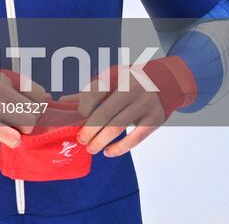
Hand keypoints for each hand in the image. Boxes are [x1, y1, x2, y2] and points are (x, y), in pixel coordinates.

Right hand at [0, 67, 49, 147]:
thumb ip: (17, 93)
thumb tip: (47, 98)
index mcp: (3, 76)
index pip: (38, 91)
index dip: (36, 106)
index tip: (25, 112)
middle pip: (36, 110)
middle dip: (29, 122)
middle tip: (13, 123)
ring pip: (27, 124)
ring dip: (19, 131)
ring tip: (3, 127)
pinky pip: (13, 137)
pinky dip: (11, 140)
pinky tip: (1, 135)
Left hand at [60, 57, 193, 158]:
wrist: (164, 82)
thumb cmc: (131, 82)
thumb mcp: (112, 80)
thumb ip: (90, 92)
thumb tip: (63, 102)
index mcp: (118, 76)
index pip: (96, 92)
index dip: (84, 108)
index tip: (77, 120)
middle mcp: (132, 88)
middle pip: (105, 113)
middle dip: (90, 129)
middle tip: (81, 140)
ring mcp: (145, 104)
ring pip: (118, 127)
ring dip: (101, 141)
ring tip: (91, 149)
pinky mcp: (155, 119)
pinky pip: (135, 138)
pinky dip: (120, 148)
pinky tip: (108, 152)